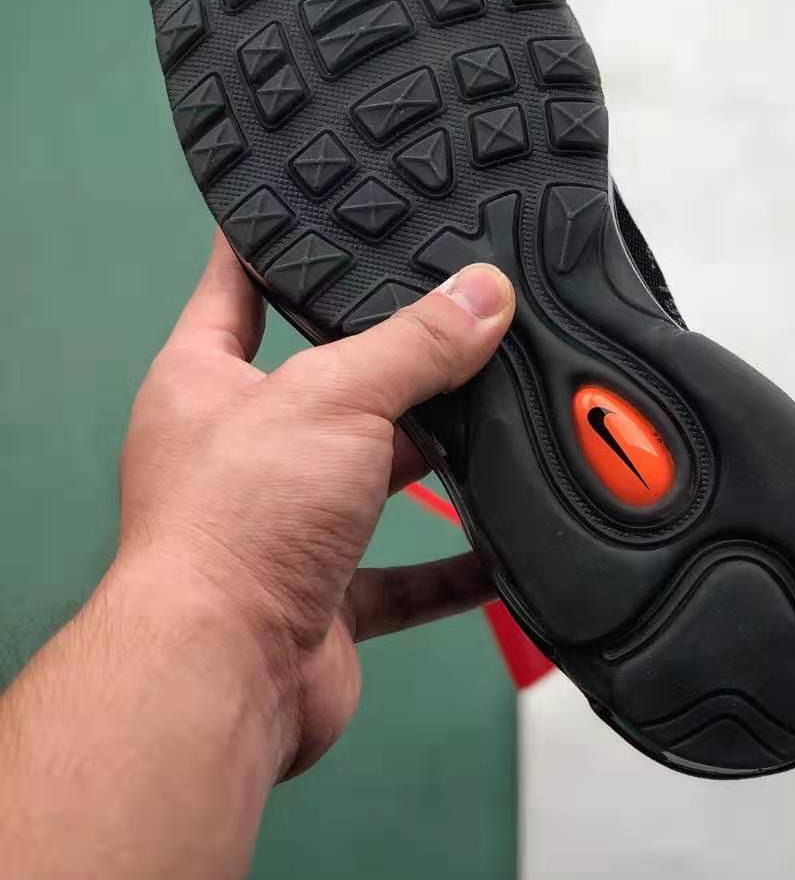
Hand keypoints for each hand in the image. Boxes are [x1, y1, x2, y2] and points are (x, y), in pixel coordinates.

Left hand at [116, 232, 514, 777]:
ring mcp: (280, 525)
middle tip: (460, 311)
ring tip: (500, 411)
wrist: (225, 675)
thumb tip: (486, 292)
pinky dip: (455, 566)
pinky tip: (505, 545)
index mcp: (204, 382)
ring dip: (430, 459)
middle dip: (390, 360)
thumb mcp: (334, 398)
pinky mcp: (322, 596)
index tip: (322, 205)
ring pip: (369, 476)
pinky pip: (403, 575)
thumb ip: (415, 345)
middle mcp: (237, 450)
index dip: (273, 242)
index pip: (235, 285)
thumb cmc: (237, 521)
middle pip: (325, 384)